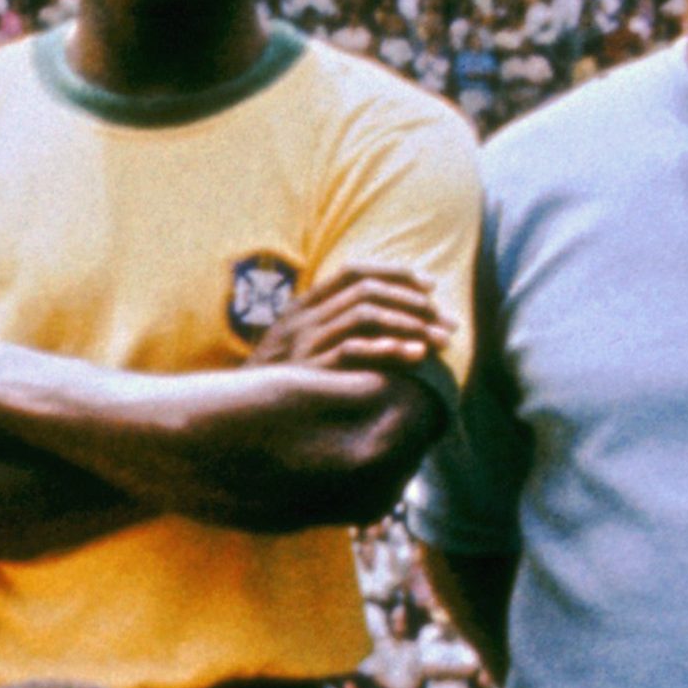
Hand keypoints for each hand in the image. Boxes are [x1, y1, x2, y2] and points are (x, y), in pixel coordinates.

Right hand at [245, 263, 447, 372]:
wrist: (239, 416)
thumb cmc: (280, 385)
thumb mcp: (300, 347)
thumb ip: (332, 327)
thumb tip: (391, 316)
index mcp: (302, 306)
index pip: (355, 271)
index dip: (397, 273)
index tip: (431, 286)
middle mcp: (302, 318)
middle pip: (368, 291)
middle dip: (416, 304)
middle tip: (448, 324)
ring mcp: (303, 343)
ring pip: (366, 315)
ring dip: (411, 325)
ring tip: (441, 342)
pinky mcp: (308, 371)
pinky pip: (353, 350)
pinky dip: (389, 350)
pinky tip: (416, 357)